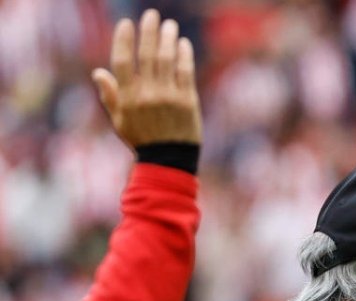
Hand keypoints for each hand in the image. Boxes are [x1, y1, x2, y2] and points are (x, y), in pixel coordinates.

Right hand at [93, 10, 201, 148]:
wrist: (169, 160)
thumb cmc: (142, 139)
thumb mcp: (119, 120)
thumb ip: (110, 95)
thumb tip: (98, 72)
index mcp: (127, 97)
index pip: (122, 61)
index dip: (123, 40)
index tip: (126, 24)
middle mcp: (147, 94)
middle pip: (147, 55)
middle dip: (149, 31)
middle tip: (151, 15)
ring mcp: (169, 97)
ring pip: (167, 60)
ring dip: (168, 39)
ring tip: (169, 25)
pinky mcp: (188, 101)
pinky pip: (185, 72)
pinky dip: (184, 55)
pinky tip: (183, 44)